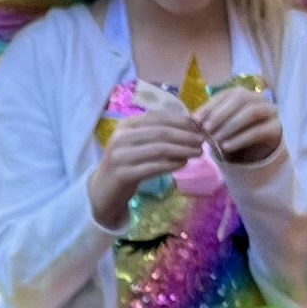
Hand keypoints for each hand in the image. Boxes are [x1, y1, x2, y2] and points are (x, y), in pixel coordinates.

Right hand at [85, 109, 198, 227]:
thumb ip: (157, 134)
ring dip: (182, 150)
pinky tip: (183, 164)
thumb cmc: (127, 164)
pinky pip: (154, 167)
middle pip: (161, 132)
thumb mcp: (138, 143)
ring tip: (198, 153)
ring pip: (159, 149)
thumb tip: (191, 127)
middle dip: (185, 136)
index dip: (181, 121)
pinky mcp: (124, 174)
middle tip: (202, 141)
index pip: (158, 118)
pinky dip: (171, 165)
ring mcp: (121, 156)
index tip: (199, 127)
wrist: (104, 190)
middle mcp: (121, 137)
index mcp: (126, 125)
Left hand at [201, 88, 283, 173]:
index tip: (195, 120)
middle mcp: (258, 98)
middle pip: (240, 98)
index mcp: (242, 93)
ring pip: (251, 113)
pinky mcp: (275, 127)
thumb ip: (208, 120)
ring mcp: (269, 111)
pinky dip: (240, 139)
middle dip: (220, 114)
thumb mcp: (219, 125)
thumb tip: (189, 118)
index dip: (210, 106)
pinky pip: (257, 131)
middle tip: (205, 130)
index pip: (226, 94)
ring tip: (215, 140)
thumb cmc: (234, 133)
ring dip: (230, 126)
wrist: (256, 150)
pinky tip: (226, 147)